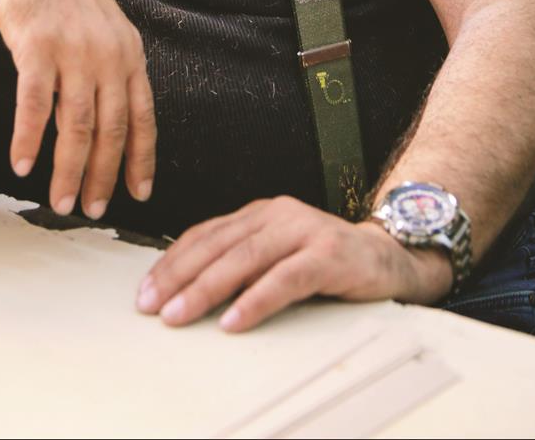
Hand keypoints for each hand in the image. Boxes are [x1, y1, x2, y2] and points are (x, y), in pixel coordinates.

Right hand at [0, 0, 154, 220]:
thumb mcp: (104, 28)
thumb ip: (112, 70)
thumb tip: (113, 121)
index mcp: (129, 53)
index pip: (142, 117)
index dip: (141, 160)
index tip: (137, 194)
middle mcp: (107, 54)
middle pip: (110, 130)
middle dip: (101, 177)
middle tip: (90, 210)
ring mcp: (73, 50)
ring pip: (75, 125)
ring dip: (67, 170)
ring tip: (59, 201)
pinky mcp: (37, 46)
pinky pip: (34, 104)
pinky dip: (28, 139)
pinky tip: (21, 163)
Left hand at [136, 197, 452, 332]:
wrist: (390, 258)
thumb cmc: (327, 262)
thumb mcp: (279, 255)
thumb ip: (244, 263)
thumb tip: (188, 289)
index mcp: (260, 213)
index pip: (205, 234)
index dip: (171, 262)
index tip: (144, 291)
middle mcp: (277, 214)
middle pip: (217, 245)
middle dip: (178, 277)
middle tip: (150, 306)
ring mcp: (303, 231)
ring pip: (244, 260)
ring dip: (206, 290)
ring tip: (179, 316)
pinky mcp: (328, 254)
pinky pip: (284, 279)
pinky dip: (256, 301)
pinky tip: (233, 321)